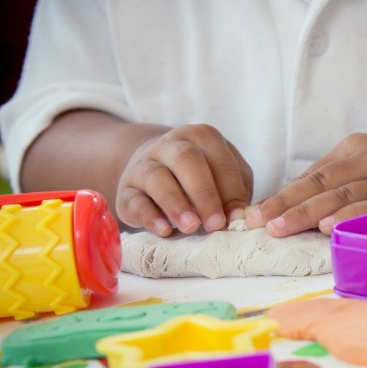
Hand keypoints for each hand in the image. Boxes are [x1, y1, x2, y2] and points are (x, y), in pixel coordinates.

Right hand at [116, 124, 252, 236]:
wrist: (152, 171)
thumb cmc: (200, 177)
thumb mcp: (223, 178)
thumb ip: (235, 192)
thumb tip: (240, 216)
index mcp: (201, 137)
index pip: (218, 159)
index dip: (230, 189)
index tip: (236, 217)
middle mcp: (170, 145)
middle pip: (187, 160)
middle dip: (204, 194)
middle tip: (216, 224)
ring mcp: (144, 165)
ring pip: (156, 177)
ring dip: (176, 203)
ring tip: (191, 227)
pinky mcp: (126, 190)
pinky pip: (134, 200)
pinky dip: (149, 216)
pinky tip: (164, 230)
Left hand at [244, 133, 366, 236]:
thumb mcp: (363, 165)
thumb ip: (330, 181)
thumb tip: (284, 206)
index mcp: (356, 147)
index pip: (312, 176)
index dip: (282, 196)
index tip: (255, 216)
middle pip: (325, 185)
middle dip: (290, 207)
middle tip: (264, 225)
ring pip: (348, 197)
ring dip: (314, 213)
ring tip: (285, 227)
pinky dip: (353, 218)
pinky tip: (331, 228)